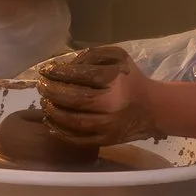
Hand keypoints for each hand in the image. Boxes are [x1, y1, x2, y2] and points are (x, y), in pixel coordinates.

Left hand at [34, 45, 158, 146]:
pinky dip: (60, 131)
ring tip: (44, 103)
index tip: (46, 70)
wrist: (153, 108)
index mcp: (115, 82)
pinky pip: (78, 139)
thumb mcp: (118, 58)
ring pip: (73, 121)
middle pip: (75, 99)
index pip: (82, 75)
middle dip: (53, 92)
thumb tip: (66, 62)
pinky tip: (50, 122)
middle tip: (41, 86)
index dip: (60, 72)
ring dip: (53, 112)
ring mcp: (109, 126)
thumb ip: (93, 55)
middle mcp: (112, 105)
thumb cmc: (131, 79)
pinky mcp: (105, 140)